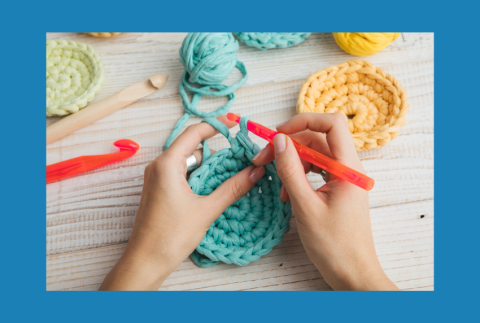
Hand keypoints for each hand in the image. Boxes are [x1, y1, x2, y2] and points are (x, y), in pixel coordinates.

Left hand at [100, 116, 265, 289]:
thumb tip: (255, 172)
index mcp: (167, 164)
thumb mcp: (206, 210)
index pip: (193, 133)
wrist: (145, 261)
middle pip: (192, 148)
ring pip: (188, 162)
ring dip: (209, 167)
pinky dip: (199, 177)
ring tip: (232, 175)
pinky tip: (215, 188)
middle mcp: (159, 166)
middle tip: (240, 157)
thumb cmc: (169, 236)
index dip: (215, 126)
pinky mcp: (159, 190)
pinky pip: (182, 174)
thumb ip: (232, 188)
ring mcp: (157, 178)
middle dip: (216, 151)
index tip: (233, 124)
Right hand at [252, 113, 397, 290]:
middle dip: (289, 146)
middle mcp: (348, 168)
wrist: (352, 274)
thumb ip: (291, 170)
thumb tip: (278, 140)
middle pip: (317, 140)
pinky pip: (315, 172)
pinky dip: (299, 177)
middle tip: (262, 159)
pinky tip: (287, 193)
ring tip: (278, 185)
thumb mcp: (305, 206)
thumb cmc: (335, 246)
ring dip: (292, 164)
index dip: (303, 121)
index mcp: (348, 168)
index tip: (278, 133)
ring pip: (314, 156)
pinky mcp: (337, 190)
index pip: (331, 124)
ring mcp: (343, 179)